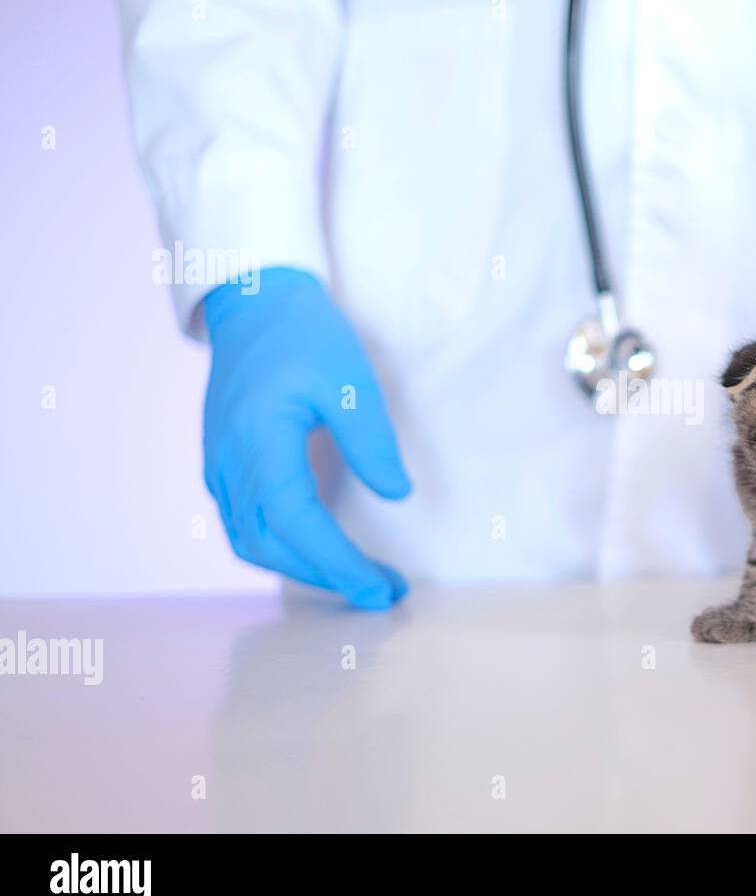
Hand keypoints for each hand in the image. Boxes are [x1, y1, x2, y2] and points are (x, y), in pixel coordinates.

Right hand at [202, 267, 410, 607]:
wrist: (252, 302)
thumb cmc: (305, 334)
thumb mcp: (351, 379)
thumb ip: (371, 440)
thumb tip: (397, 494)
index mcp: (258, 440)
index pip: (296, 521)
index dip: (337, 562)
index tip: (378, 588)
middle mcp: (228, 461)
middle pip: (270, 544)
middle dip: (328, 576)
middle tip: (384, 593)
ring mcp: (218, 466)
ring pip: (251, 542)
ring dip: (303, 569)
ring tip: (359, 579)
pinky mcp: (221, 465)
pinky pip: (243, 525)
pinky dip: (282, 549)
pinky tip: (321, 552)